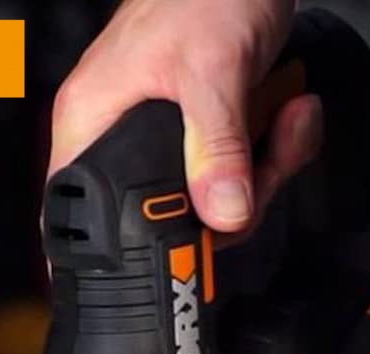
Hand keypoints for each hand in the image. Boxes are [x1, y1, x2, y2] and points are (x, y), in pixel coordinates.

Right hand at [48, 0, 323, 232]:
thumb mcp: (213, 69)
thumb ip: (217, 146)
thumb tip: (222, 215)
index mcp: (93, 123)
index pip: (80, 216)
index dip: (114, 252)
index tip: (161, 268)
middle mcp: (122, 138)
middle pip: (165, 220)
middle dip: (226, 207)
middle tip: (256, 171)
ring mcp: (168, 140)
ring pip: (211, 202)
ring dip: (265, 173)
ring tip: (284, 122)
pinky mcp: (206, 135)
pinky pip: (238, 173)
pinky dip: (276, 151)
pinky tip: (288, 114)